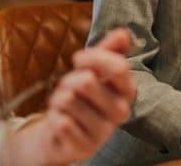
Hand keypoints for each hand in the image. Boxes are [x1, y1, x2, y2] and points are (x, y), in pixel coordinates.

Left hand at [5, 28, 135, 165]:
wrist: (61, 133)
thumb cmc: (79, 97)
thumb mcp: (93, 70)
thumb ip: (109, 51)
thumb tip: (123, 33)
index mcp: (126, 91)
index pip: (119, 68)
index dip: (94, 58)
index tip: (77, 58)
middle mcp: (120, 112)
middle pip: (87, 82)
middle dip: (69, 80)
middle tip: (68, 87)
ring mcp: (103, 132)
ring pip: (69, 101)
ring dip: (58, 99)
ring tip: (64, 106)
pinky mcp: (84, 147)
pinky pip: (61, 122)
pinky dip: (54, 117)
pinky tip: (60, 121)